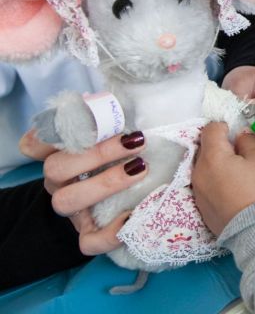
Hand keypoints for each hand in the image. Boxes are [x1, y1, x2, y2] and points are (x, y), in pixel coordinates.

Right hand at [19, 128, 147, 254]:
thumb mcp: (117, 134)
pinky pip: (88, 242)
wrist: (129, 199)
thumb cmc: (125, 155)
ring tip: (140, 169)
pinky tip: (132, 216)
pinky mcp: (88, 234)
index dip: (48, 132)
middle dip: (96, 152)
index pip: (35, 144)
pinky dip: (110, 232)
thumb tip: (130, 93)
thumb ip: (112, 117)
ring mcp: (72, 210)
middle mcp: (59, 182)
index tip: (84, 118)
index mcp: (61, 155)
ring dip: (104, 183)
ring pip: (67, 201)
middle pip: (57, 167)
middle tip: (135, 141)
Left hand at [192, 123, 254, 234]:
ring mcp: (197, 190)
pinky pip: (205, 184)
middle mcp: (198, 171)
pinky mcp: (201, 206)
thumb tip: (240, 135)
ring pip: (203, 167)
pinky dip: (215, 180)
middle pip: (204, 148)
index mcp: (212, 156)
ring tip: (236, 173)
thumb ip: (248, 141)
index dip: (224, 126)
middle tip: (240, 153)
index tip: (237, 134)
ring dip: (216, 164)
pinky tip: (231, 189)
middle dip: (219, 145)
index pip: (210, 129)